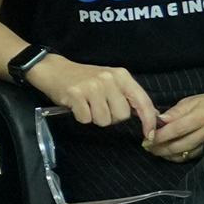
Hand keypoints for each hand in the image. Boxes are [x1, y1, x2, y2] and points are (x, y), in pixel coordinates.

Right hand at [26, 53, 159, 141]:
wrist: (53, 69)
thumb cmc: (83, 78)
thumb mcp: (109, 81)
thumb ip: (127, 95)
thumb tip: (150, 115)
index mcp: (121, 76)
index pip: (142, 101)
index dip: (148, 120)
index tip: (149, 134)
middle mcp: (109, 79)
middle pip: (122, 115)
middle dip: (111, 117)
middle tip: (99, 106)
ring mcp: (92, 86)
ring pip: (104, 120)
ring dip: (95, 118)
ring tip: (87, 105)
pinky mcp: (76, 95)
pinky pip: (86, 119)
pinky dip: (81, 117)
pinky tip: (76, 106)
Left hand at [144, 89, 203, 161]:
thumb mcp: (189, 101)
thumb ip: (174, 112)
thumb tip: (158, 121)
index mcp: (200, 117)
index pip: (177, 129)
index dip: (160, 135)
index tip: (147, 137)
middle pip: (180, 144)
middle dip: (160, 147)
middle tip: (146, 146)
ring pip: (184, 153)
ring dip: (166, 154)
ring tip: (153, 150)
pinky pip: (189, 157)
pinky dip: (176, 157)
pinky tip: (165, 154)